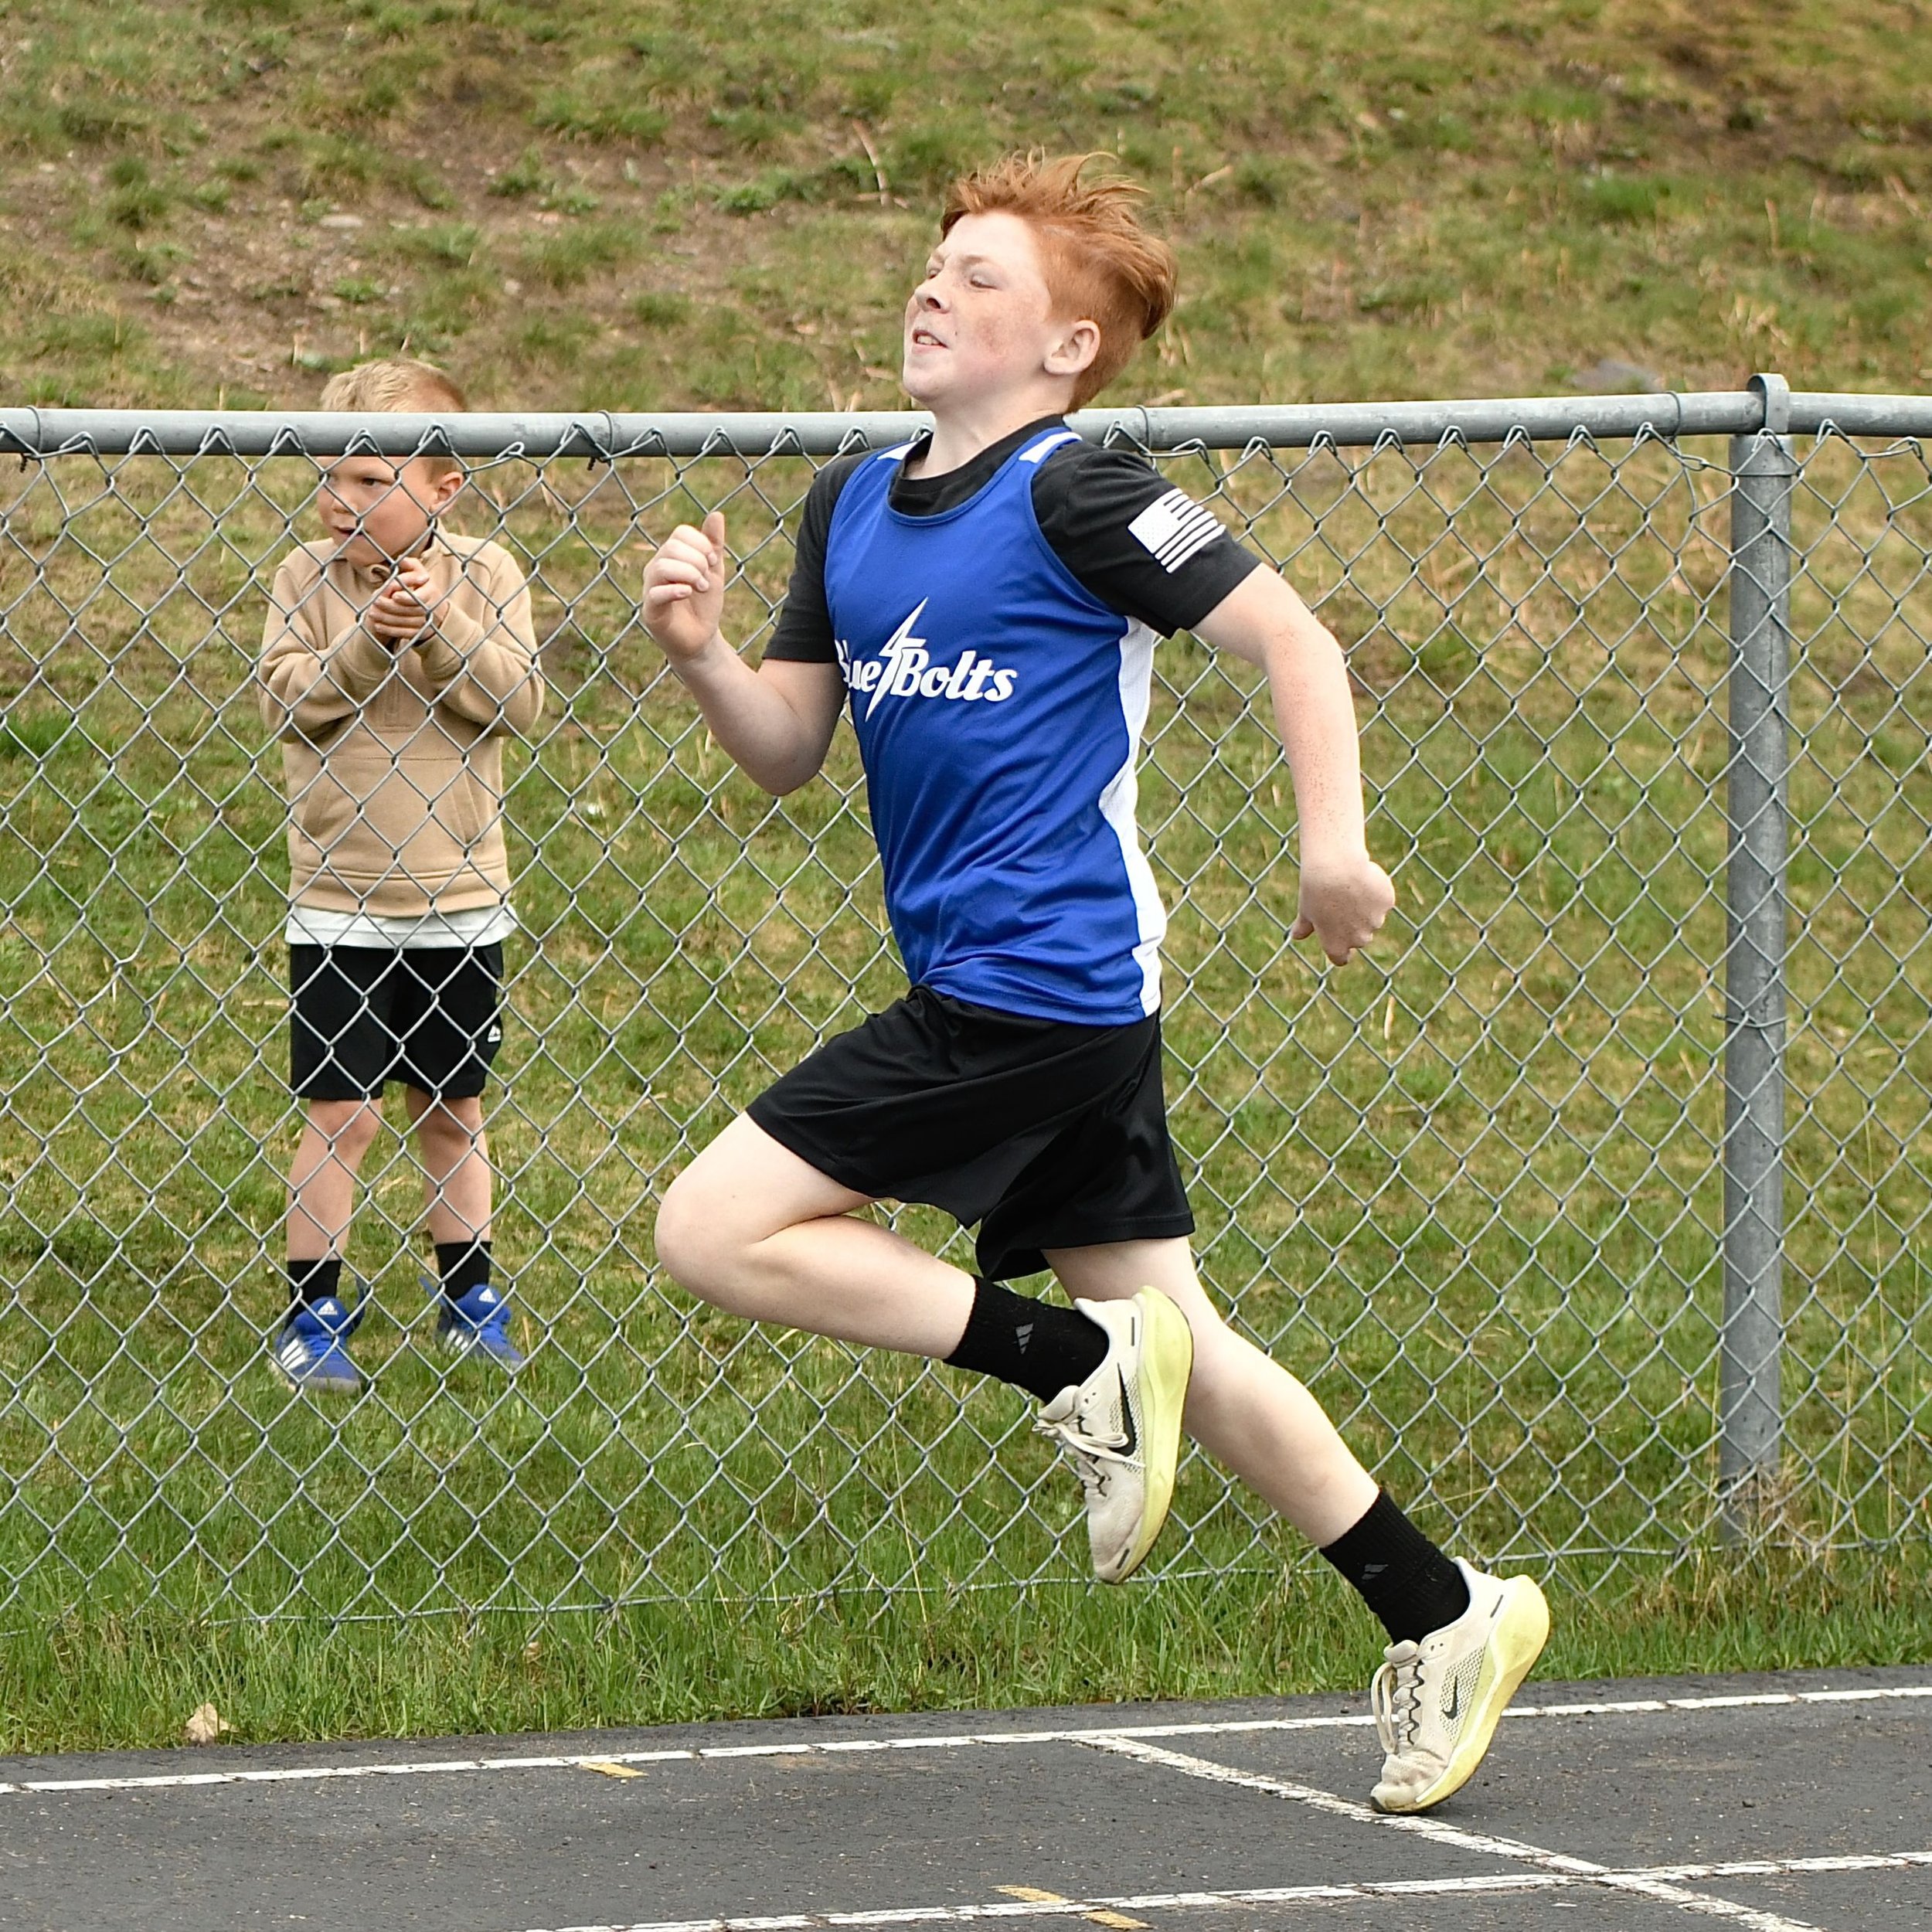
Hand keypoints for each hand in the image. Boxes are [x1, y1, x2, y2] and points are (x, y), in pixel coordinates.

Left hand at [365, 555, 440, 645]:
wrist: (437, 610)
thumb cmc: (423, 588)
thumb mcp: (420, 574)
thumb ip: (411, 565)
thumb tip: (401, 560)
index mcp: (431, 593)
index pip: (420, 597)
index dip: (407, 597)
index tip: (394, 595)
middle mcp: (430, 609)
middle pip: (409, 610)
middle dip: (390, 607)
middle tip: (375, 602)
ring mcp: (426, 623)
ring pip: (405, 623)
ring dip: (387, 619)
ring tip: (372, 613)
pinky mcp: (420, 633)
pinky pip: (404, 634)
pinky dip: (390, 630)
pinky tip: (378, 626)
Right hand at [641, 510, 726, 663]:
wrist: (702, 639)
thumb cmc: (704, 604)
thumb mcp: (714, 571)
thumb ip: (714, 544)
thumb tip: (716, 514)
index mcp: (670, 556)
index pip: (681, 533)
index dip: (701, 544)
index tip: (713, 562)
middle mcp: (656, 568)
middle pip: (672, 547)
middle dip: (697, 561)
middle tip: (707, 580)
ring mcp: (651, 588)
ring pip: (662, 566)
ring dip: (689, 574)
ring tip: (700, 588)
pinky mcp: (651, 611)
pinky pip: (655, 593)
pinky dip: (674, 590)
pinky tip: (688, 593)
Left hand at [1291, 846, 1395, 965]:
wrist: (1337, 868)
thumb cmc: (1316, 890)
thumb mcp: (1305, 910)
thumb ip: (1304, 927)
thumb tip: (1296, 936)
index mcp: (1336, 945)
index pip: (1341, 958)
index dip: (1339, 950)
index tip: (1336, 937)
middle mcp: (1359, 939)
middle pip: (1359, 937)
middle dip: (1353, 925)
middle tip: (1341, 902)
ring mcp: (1376, 921)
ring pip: (1373, 917)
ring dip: (1365, 907)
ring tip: (1351, 888)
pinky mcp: (1387, 903)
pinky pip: (1382, 899)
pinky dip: (1376, 891)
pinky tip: (1363, 879)